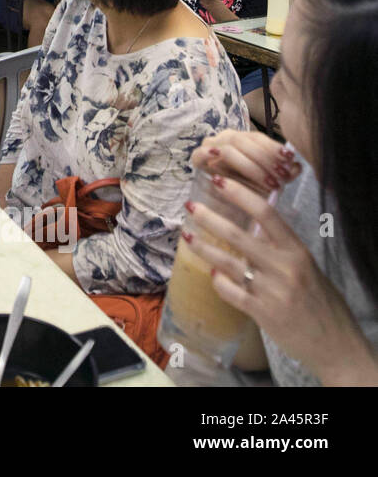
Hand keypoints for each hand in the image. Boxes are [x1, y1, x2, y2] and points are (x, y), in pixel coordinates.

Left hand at [186, 175, 377, 384]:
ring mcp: (272, 290)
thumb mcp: (307, 268)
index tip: (218, 181)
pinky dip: (216, 281)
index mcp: (297, 251)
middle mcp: (284, 267)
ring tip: (187, 236)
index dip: (240, 194)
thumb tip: (251, 227)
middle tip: (190, 206)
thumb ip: (281, 249)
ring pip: (226, 262)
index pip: (266, 213)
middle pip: (238, 235)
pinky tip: (211, 274)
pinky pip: (229, 291)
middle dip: (209, 218)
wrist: (336, 344)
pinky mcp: (262, 312)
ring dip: (203, 247)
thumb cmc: (321, 302)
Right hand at [191, 129, 299, 196]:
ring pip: (228, 149)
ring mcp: (209, 146)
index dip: (273, 148)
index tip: (289, 161)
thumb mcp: (271, 180)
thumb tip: (297, 166)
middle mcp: (225, 138)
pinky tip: (220, 162)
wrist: (226, 205)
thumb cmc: (250, 189)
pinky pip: (201, 153)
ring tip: (266, 183)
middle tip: (280, 178)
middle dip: (264, 160)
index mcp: (243, 139)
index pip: (257, 137)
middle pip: (243, 142)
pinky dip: (209, 155)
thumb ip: (284, 172)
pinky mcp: (196, 159)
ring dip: (249, 167)